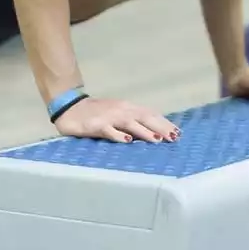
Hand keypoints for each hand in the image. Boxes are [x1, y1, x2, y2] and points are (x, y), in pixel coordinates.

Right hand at [53, 97, 179, 142]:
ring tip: (157, 140)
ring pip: (130, 123)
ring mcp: (109, 117)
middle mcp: (122, 110)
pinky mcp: (96, 125)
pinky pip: (109, 130)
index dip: (164, 123)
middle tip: (174, 138)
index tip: (178, 133)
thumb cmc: (97, 113)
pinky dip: (118, 135)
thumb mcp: (118, 114)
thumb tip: (154, 131)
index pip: (150, 114)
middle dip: (160, 127)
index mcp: (128, 108)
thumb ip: (134, 121)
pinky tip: (127, 141)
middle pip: (145, 118)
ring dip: (145, 132)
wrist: (70, 108)